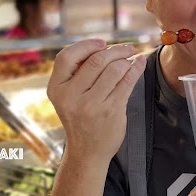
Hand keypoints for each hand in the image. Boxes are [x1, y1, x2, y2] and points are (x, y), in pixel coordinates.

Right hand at [47, 39, 146, 162]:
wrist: (87, 151)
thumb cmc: (79, 117)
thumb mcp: (67, 96)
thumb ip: (77, 73)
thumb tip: (102, 47)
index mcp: (56, 89)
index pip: (66, 57)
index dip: (86, 45)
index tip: (102, 43)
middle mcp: (71, 96)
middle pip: (96, 60)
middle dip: (115, 50)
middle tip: (126, 48)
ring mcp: (92, 104)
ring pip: (114, 69)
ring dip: (127, 59)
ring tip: (132, 57)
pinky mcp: (111, 111)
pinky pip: (127, 82)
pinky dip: (136, 68)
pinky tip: (139, 63)